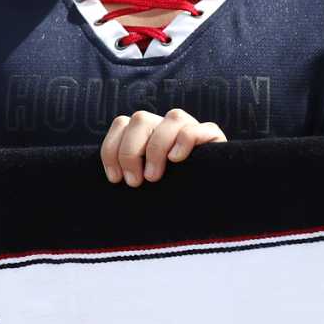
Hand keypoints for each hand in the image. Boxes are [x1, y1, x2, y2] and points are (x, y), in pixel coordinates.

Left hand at [100, 109, 225, 186]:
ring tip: (153, 177)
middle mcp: (166, 126)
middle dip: (130, 152)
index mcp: (146, 132)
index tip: (115, 178)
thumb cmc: (167, 198)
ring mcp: (191, 128)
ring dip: (157, 148)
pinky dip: (184, 142)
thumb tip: (112, 176)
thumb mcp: (142, 185)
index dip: (111, 149)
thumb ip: (128, 173)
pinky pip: (196, 129)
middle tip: (135, 182)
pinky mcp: (212, 138)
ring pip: (172, 117)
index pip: (121, 124)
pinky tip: (176, 160)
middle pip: (141, 119)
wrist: (205, 206)